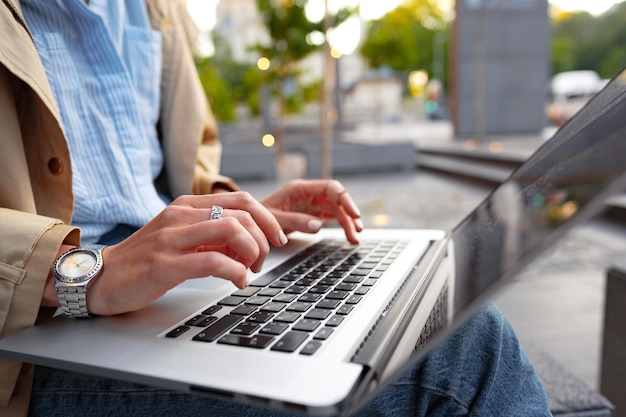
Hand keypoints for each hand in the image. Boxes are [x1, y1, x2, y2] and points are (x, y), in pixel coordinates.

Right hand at [61, 192, 285, 315]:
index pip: (242, 200)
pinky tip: (238, 282)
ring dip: (253, 253)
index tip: (278, 239)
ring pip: (232, 231)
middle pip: (243, 215)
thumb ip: (213, 236)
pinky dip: (236, 272)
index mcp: (187, 205)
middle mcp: (181, 215)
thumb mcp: (182, 238)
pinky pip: (214, 262)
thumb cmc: (146, 259)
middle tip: (262, 261)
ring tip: (250, 270)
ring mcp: (172, 238)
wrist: (101, 277)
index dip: (268, 219)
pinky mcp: (165, 264)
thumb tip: (249, 243)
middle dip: (264, 240)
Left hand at [260, 179, 362, 243]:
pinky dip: (340, 226)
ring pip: (336, 210)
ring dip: (347, 223)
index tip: (354, 214)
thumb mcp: (274, 219)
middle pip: (336, 199)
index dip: (345, 199)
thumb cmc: (257, 217)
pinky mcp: (311, 214)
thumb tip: (318, 226)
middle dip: (349, 213)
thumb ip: (295, 221)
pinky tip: (347, 235)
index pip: (330, 188)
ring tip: (353, 239)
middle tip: (358, 229)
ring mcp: (310, 203)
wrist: (248, 222)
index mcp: (300, 188)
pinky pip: (330, 217)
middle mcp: (308, 194)